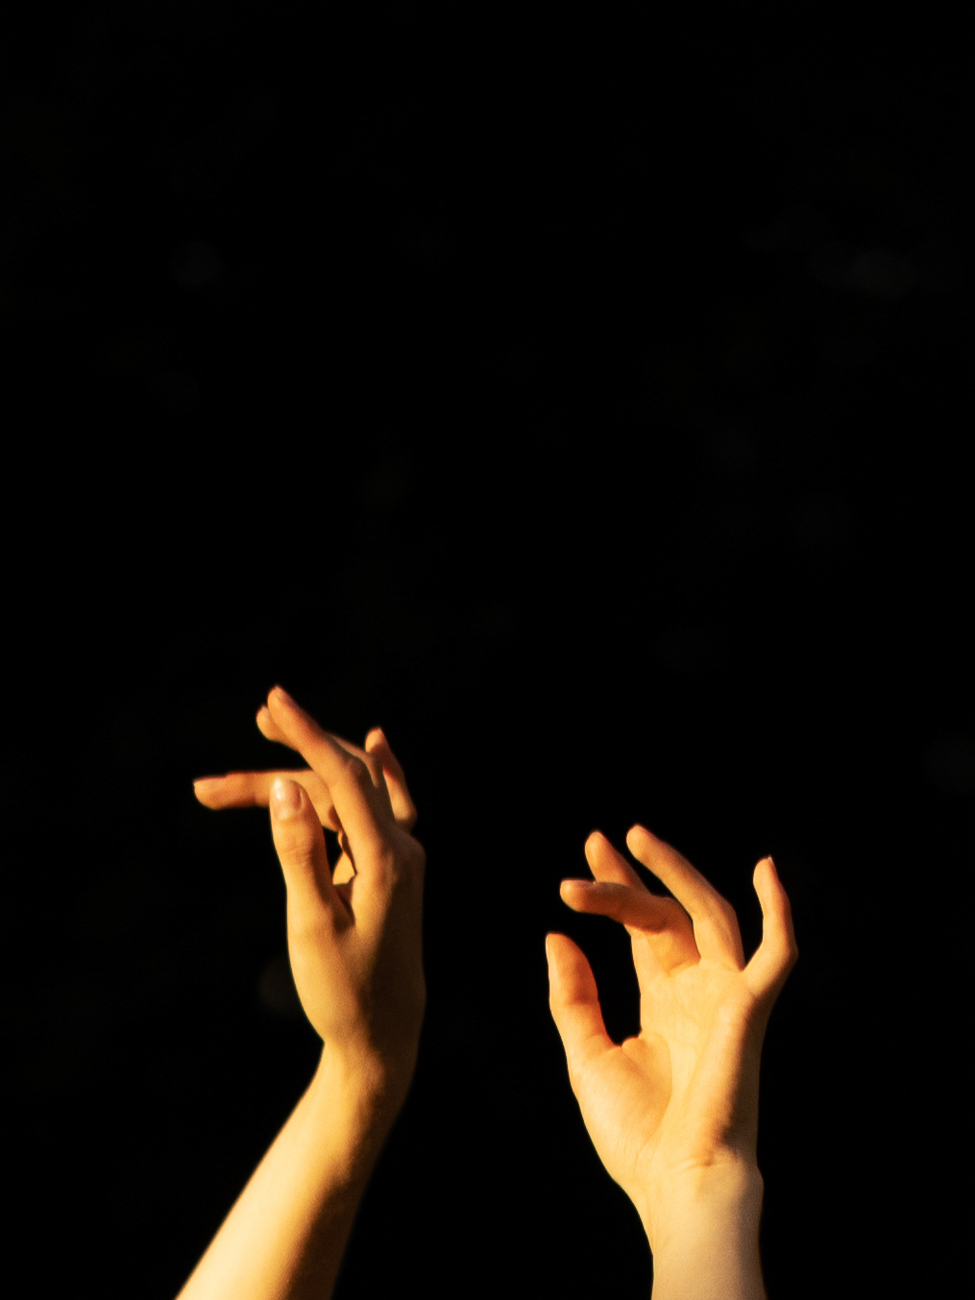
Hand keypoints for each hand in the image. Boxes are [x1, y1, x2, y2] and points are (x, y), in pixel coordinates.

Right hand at [194, 687, 425, 1098]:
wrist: (383, 1036)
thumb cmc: (342, 990)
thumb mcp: (311, 925)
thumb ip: (300, 852)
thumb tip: (287, 786)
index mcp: (386, 860)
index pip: (345, 776)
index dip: (306, 734)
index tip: (273, 701)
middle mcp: (401, 848)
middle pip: (342, 778)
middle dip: (293, 752)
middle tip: (250, 724)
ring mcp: (401, 856)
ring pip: (349, 795)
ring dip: (299, 781)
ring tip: (228, 785)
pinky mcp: (392, 867)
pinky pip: (381, 805)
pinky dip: (369, 774)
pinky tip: (376, 741)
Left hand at [546, 826, 796, 1239]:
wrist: (675, 1188)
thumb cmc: (637, 1136)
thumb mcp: (588, 1056)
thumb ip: (573, 996)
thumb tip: (556, 935)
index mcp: (665, 1002)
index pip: (643, 928)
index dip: (617, 888)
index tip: (590, 852)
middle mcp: (698, 991)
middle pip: (667, 913)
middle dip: (633, 876)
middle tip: (598, 841)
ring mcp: (726, 998)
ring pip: (708, 915)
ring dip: (676, 873)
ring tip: (636, 838)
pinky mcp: (749, 1011)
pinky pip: (776, 955)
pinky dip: (780, 912)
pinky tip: (767, 870)